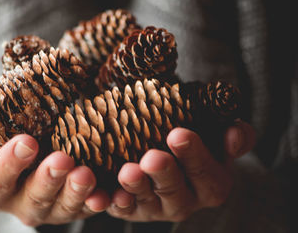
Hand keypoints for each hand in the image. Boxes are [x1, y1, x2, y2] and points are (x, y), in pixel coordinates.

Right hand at [0, 107, 109, 225]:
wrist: (32, 158)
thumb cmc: (8, 144)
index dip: (10, 163)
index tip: (27, 141)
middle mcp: (22, 204)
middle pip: (34, 198)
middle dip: (48, 179)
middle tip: (63, 159)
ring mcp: (52, 210)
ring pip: (63, 207)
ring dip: (76, 193)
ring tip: (86, 174)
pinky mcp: (76, 208)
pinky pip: (88, 209)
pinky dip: (98, 203)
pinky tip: (106, 194)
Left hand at [107, 122, 255, 221]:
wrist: (177, 165)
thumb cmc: (200, 148)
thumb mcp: (221, 141)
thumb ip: (237, 136)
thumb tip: (233, 133)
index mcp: (211, 185)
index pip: (205, 172)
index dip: (194, 155)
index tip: (179, 134)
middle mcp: (185, 201)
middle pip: (174, 190)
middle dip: (164, 174)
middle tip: (152, 158)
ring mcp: (156, 208)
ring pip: (146, 201)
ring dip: (136, 187)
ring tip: (128, 172)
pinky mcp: (132, 210)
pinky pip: (123, 210)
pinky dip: (115, 204)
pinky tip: (106, 195)